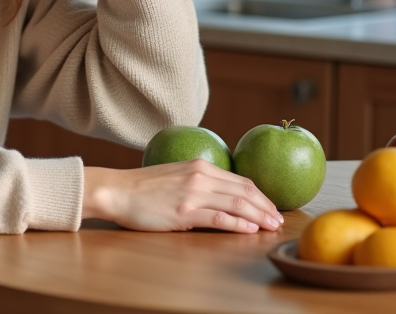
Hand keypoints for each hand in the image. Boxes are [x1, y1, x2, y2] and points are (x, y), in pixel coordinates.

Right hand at [82, 160, 284, 233]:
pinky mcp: (184, 212)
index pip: (241, 181)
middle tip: (279, 220)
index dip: (261, 196)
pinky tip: (249, 230)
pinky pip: (219, 218)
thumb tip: (219, 197)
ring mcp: (193, 194)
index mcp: (199, 166)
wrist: (116, 190)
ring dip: (259, 217)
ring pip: (237, 205)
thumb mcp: (175, 176)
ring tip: (271, 227)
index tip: (271, 208)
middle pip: (245, 192)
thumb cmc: (142, 188)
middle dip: (266, 207)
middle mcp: (200, 176)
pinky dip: (238, 224)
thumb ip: (197, 183)